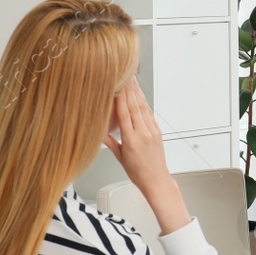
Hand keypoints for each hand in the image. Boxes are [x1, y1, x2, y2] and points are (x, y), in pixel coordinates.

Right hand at [106, 79, 187, 231]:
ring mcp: (152, 131)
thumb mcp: (120, 157)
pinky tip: (140, 95)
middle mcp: (143, 133)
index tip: (117, 86)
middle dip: (129, 90)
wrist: (157, 179)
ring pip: (143, 108)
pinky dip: (144, 102)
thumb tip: (98, 130)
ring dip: (137, 93)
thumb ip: (109, 141)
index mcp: (131, 140)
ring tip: (132, 80)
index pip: (125, 114)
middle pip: (135, 107)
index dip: (120, 98)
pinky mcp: (157, 131)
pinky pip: (149, 113)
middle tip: (125, 75)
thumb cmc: (138, 172)